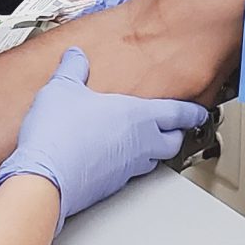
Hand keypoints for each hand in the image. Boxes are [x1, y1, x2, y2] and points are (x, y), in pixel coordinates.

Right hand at [0, 50, 207, 223]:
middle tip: (176, 128)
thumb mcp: (62, 89)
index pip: (179, 113)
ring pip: (153, 160)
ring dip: (153, 151)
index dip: (193, 112)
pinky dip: (127, 165)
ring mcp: (127, 169)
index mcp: (137, 117)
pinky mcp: (110, 188)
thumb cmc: (58, 136)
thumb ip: (72, 69)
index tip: (200, 112)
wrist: (43, 180)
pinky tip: (112, 158)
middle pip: (174, 142)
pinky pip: (128, 174)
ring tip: (144, 142)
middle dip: (178, 134)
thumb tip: (75, 56)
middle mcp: (140, 145)